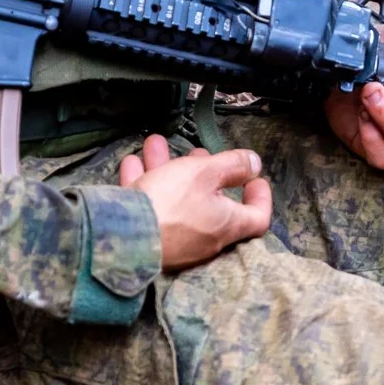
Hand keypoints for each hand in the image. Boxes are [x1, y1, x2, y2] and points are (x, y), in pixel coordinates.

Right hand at [116, 135, 272, 269]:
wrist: (123, 239)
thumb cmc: (172, 202)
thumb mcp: (205, 173)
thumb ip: (233, 165)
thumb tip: (255, 164)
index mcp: (227, 224)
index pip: (258, 218)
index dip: (260, 197)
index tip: (254, 179)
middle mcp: (205, 237)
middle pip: (212, 202)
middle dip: (202, 171)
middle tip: (198, 153)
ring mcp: (176, 240)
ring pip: (176, 199)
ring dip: (167, 169)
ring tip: (155, 144)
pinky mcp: (149, 239)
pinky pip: (152, 208)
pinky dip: (145, 184)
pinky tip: (132, 162)